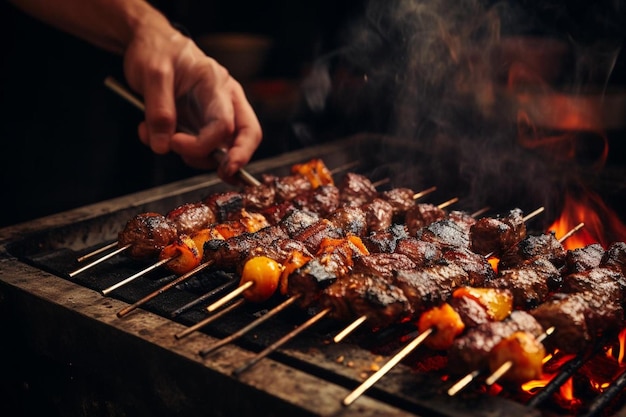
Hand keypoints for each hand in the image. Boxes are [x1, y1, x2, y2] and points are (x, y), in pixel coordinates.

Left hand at [122, 22, 261, 182]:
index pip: (226, 124)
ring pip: (221, 148)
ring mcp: (215, 113)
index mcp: (217, 85)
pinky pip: (201, 147)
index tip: (177, 147)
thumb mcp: (152, 74)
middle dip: (236, 159)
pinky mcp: (202, 123)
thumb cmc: (156, 50)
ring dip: (192, 156)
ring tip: (158, 139)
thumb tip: (163, 146)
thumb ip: (158, 110)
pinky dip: (179, 150)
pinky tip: (154, 135)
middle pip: (246, 136)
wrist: (149, 42)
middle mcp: (224, 100)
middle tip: (223, 175)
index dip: (209, 146)